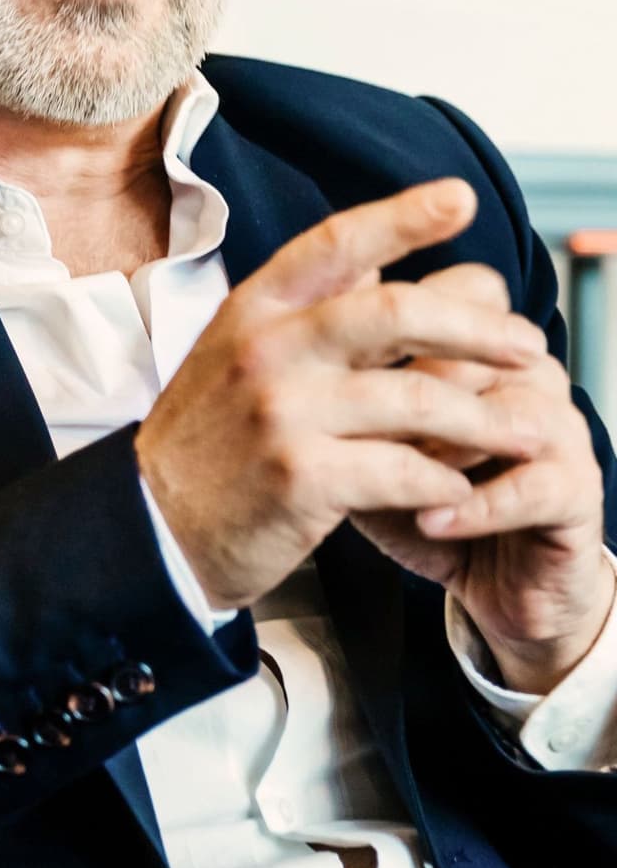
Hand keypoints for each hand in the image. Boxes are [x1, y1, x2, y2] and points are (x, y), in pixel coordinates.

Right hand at [136, 179, 551, 611]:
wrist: (153, 522)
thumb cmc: (211, 438)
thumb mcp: (236, 353)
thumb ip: (304, 312)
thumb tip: (378, 263)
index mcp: (254, 310)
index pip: (335, 245)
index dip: (402, 216)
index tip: (459, 197)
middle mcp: (267, 349)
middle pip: (396, 312)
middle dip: (479, 325)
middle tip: (528, 345)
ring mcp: (282, 412)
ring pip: (416, 398)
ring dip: (486, 418)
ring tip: (525, 430)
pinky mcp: (301, 477)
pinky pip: (404, 470)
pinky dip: (447, 479)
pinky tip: (461, 485)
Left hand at [350, 318, 611, 693]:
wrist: (472, 580)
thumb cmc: (400, 492)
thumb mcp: (352, 430)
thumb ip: (333, 377)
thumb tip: (290, 321)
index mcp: (472, 344)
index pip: (463, 287)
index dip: (420, 290)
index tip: (357, 303)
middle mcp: (522, 371)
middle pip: (483, 337)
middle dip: (416, 375)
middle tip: (357, 414)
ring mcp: (555, 426)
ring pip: (508, 407)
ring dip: (445, 444)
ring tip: (394, 472)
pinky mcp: (576, 490)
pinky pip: (536, 483)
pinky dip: (475, 505)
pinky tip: (431, 519)